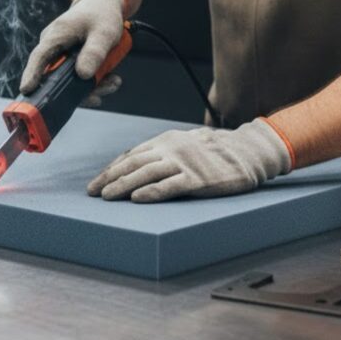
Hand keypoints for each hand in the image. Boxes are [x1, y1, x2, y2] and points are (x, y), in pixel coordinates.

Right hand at [20, 0, 124, 98]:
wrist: (102, 4)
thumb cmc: (101, 14)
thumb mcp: (104, 32)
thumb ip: (94, 52)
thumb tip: (83, 75)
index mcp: (55, 36)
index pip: (39, 57)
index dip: (31, 74)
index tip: (26, 90)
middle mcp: (52, 47)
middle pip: (54, 76)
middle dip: (76, 92)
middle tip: (98, 98)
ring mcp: (59, 56)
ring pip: (68, 80)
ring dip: (91, 88)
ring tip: (113, 83)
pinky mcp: (69, 62)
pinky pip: (77, 78)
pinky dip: (93, 82)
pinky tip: (111, 80)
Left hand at [87, 118, 292, 202]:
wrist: (247, 152)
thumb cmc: (214, 151)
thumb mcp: (184, 143)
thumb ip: (162, 151)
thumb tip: (135, 161)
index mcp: (165, 140)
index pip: (131, 155)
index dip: (112, 169)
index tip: (97, 181)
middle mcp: (171, 149)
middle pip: (133, 164)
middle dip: (110, 178)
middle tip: (93, 192)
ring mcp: (184, 163)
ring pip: (146, 174)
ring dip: (123, 185)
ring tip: (107, 196)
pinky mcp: (198, 179)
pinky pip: (170, 186)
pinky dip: (151, 192)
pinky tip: (137, 199)